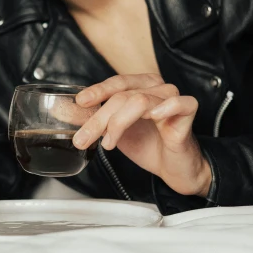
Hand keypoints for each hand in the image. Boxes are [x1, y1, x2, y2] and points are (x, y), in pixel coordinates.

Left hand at [73, 74, 211, 197]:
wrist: (174, 169)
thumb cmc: (148, 145)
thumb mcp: (113, 131)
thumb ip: (93, 119)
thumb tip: (64, 112)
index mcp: (140, 86)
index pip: (116, 82)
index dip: (97, 91)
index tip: (80, 103)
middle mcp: (156, 88)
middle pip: (123, 95)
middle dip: (99, 119)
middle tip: (83, 138)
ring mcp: (173, 99)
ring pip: (141, 100)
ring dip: (119, 122)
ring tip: (109, 143)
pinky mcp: (188, 114)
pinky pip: (181, 103)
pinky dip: (165, 108)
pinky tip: (153, 118)